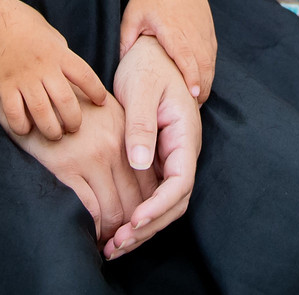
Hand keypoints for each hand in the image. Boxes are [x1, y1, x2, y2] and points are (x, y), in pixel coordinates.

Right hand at [0, 0, 110, 140]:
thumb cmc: (18, 20)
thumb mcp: (48, 32)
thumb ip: (59, 50)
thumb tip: (68, 65)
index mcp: (58, 53)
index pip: (86, 75)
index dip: (96, 91)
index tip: (100, 101)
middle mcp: (44, 68)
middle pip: (66, 102)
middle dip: (74, 121)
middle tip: (74, 128)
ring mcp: (23, 78)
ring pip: (42, 113)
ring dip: (51, 129)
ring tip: (54, 134)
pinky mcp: (3, 85)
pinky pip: (14, 113)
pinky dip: (21, 126)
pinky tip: (25, 129)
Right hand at [8, 88, 156, 246]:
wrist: (32, 85)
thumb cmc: (68, 103)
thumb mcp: (106, 111)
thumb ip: (124, 139)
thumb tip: (140, 172)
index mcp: (126, 134)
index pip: (149, 183)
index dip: (146, 209)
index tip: (137, 223)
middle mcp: (114, 147)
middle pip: (135, 201)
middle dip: (131, 227)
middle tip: (122, 240)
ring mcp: (90, 158)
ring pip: (114, 210)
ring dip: (112, 232)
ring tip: (106, 241)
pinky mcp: (65, 168)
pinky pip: (89, 210)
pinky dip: (92, 228)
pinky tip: (89, 234)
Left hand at [105, 36, 200, 257]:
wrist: (153, 52)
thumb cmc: (148, 66)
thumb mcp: (142, 90)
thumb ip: (140, 126)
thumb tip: (139, 162)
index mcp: (184, 134)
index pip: (181, 181)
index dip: (159, 206)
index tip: (135, 220)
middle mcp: (183, 150)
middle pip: (175, 202)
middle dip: (149, 226)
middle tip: (118, 243)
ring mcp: (172, 156)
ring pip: (164, 203)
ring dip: (143, 227)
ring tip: (114, 246)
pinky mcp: (159, 159)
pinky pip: (153, 194)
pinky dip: (138, 214)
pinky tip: (117, 228)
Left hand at [120, 0, 216, 100]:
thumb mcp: (132, 16)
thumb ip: (126, 42)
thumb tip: (119, 70)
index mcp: (173, 28)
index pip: (186, 55)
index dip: (191, 75)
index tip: (194, 94)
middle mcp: (192, 31)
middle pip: (203, 63)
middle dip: (202, 87)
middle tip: (194, 110)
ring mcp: (204, 31)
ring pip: (210, 62)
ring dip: (207, 82)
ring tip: (198, 102)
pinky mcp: (209, 32)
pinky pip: (212, 56)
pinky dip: (209, 71)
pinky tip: (202, 85)